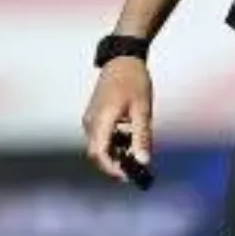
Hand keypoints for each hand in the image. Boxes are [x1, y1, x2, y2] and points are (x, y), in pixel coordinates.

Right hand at [82, 57, 152, 181]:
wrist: (122, 59)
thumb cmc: (134, 81)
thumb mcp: (143, 109)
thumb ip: (141, 137)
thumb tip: (143, 162)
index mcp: (101, 119)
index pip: (99, 153)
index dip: (112, 169)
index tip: (128, 176)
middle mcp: (91, 121)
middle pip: (97, 153)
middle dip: (115, 164)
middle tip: (136, 168)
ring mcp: (90, 118)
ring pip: (99, 146)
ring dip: (116, 152)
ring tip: (136, 146)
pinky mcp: (94, 116)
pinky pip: (100, 137)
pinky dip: (114, 142)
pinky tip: (130, 135)